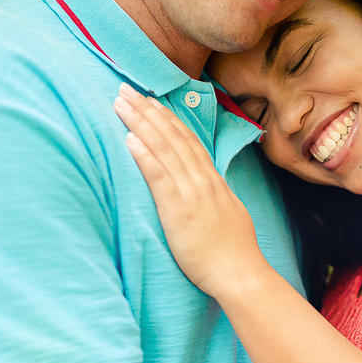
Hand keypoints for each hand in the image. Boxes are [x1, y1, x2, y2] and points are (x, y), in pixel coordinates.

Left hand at [114, 83, 268, 298]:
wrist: (241, 273)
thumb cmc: (234, 254)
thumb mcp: (229, 215)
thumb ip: (215, 198)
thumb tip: (207, 192)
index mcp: (213, 182)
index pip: (189, 140)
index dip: (168, 118)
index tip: (151, 101)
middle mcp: (203, 181)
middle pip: (173, 136)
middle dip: (148, 110)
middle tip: (126, 88)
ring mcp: (192, 193)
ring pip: (164, 148)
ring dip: (140, 123)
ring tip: (121, 103)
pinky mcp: (179, 210)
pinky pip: (159, 176)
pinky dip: (144, 155)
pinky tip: (129, 138)